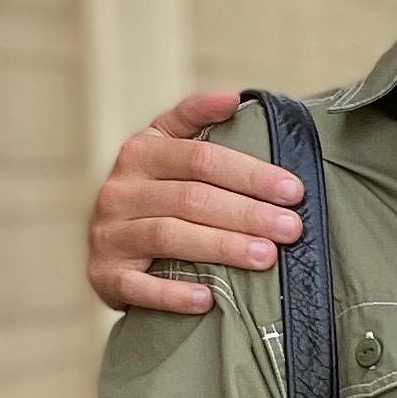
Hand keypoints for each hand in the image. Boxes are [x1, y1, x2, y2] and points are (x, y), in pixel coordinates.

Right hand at [90, 90, 305, 314]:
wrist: (110, 249)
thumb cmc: (157, 194)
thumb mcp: (169, 150)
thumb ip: (196, 121)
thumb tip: (234, 98)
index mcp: (141, 152)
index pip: (202, 157)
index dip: (250, 173)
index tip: (293, 190)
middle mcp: (119, 189)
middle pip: (192, 197)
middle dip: (248, 212)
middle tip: (291, 228)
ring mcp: (108, 233)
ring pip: (170, 236)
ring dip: (223, 247)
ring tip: (266, 256)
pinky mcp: (104, 275)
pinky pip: (139, 287)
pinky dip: (173, 294)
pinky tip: (208, 299)